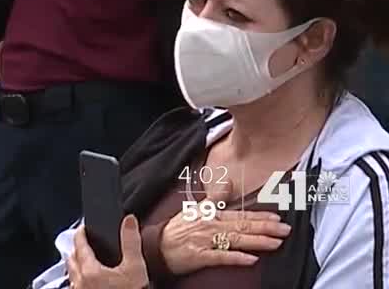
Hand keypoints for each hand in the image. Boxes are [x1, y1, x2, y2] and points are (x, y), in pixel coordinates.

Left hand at [68, 215, 149, 288]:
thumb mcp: (135, 269)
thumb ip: (131, 242)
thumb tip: (128, 221)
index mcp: (90, 270)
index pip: (79, 244)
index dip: (81, 233)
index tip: (84, 228)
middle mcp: (80, 281)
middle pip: (72, 258)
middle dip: (76, 248)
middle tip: (83, 242)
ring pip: (72, 273)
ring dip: (75, 263)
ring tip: (83, 259)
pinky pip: (75, 285)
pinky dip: (78, 278)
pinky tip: (87, 282)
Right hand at [158, 209, 288, 274]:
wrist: (156, 247)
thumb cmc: (178, 230)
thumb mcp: (195, 209)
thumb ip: (214, 197)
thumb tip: (228, 182)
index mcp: (211, 215)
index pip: (240, 215)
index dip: (259, 217)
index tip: (278, 218)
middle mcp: (210, 226)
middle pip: (242, 227)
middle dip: (265, 228)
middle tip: (285, 230)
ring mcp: (205, 241)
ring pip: (235, 240)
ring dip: (257, 242)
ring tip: (276, 243)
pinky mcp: (200, 256)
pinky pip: (221, 257)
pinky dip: (237, 258)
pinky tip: (252, 260)